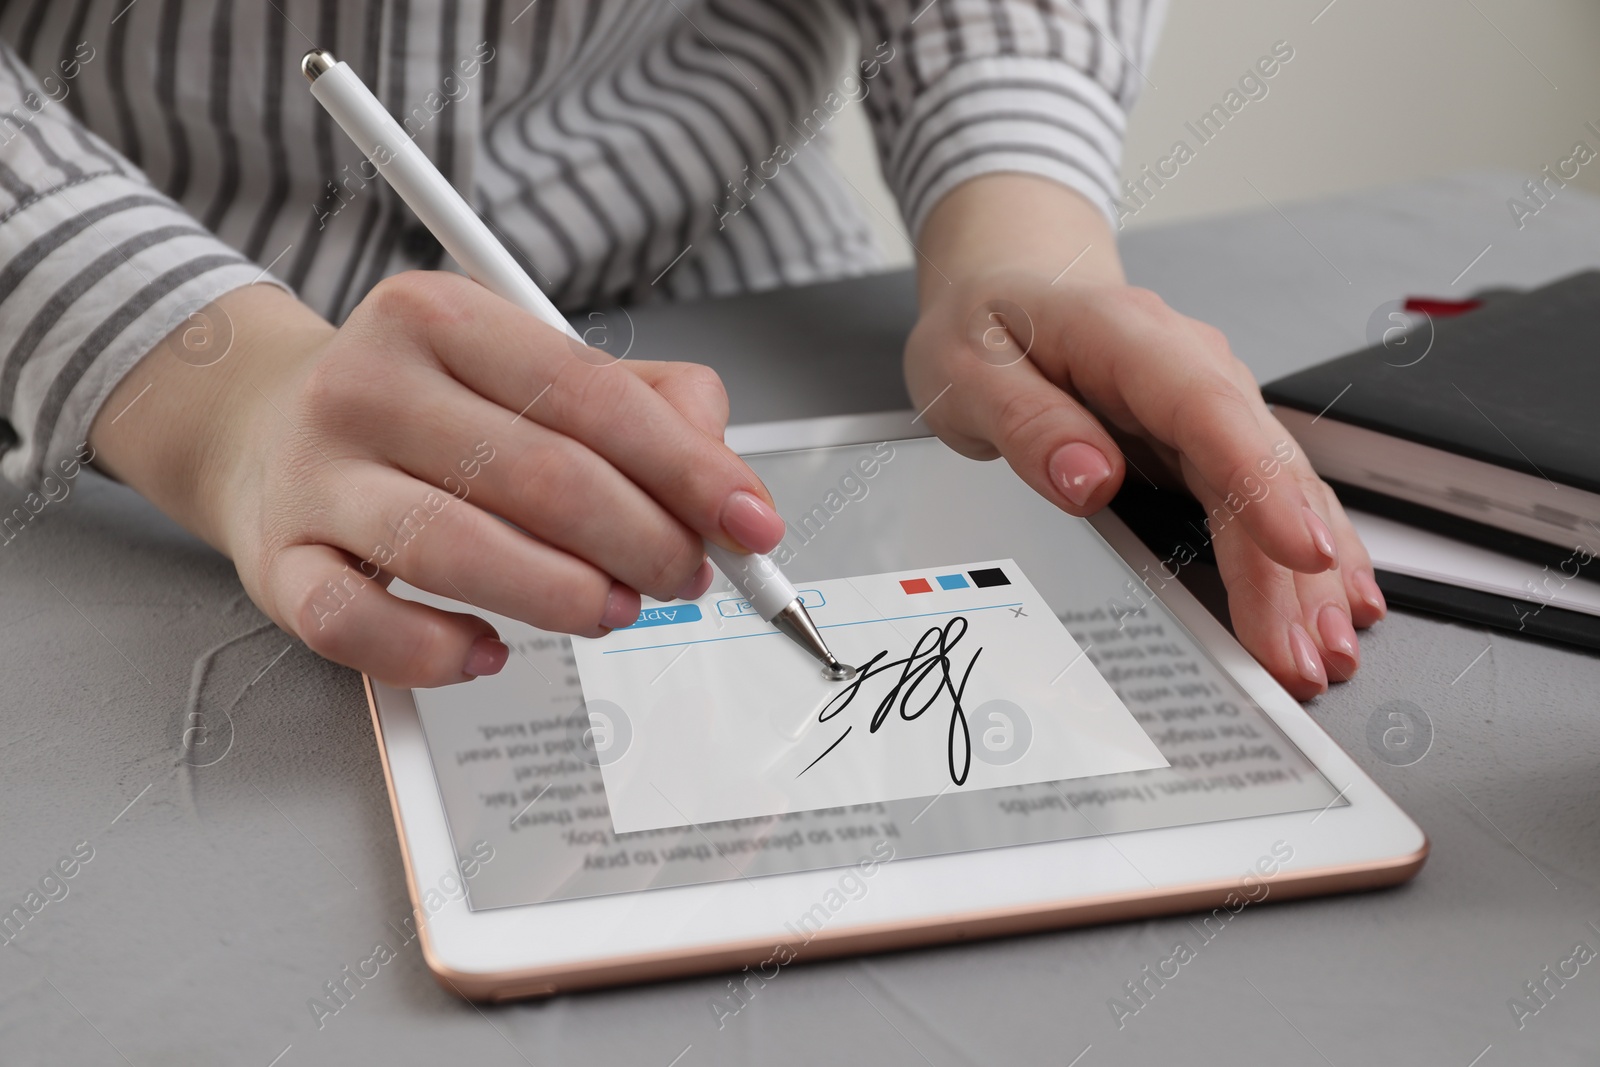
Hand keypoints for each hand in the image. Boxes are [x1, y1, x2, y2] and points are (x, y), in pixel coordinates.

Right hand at [89, 273, 786, 687]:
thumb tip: (725, 483)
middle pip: (537, 476)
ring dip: (561, 596)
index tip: (749, 524)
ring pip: (452, 550)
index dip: (686, 470)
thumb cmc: (429, 406)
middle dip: (641, 542)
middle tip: (685, 576)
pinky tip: (488, 650)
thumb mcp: (533, 368)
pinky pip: (358, 625)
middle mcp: (368, 384)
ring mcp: (315, 476)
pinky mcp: (278, 562)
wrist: (263, 425)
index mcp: (442, 317)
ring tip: (612, 608)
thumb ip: (647, 407)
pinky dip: (436, 652)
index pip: (589, 395)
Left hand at [909, 176, 1384, 699]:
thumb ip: (1027, 423)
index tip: (1299, 550)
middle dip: (1289, 570)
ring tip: (1328, 652)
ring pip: (1279, 490)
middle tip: (1299, 658)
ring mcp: (1209, 402)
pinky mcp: (1212, 437)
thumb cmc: (989, 325)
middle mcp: (1189, 366)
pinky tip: (1343, 597)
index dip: (1261, 484)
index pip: (1209, 411)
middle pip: (1257, 470)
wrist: (1009, 286)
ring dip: (1311, 575)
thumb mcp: (968, 371)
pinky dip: (1309, 549)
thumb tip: (1089, 479)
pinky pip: (1272, 493)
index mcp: (1129, 336)